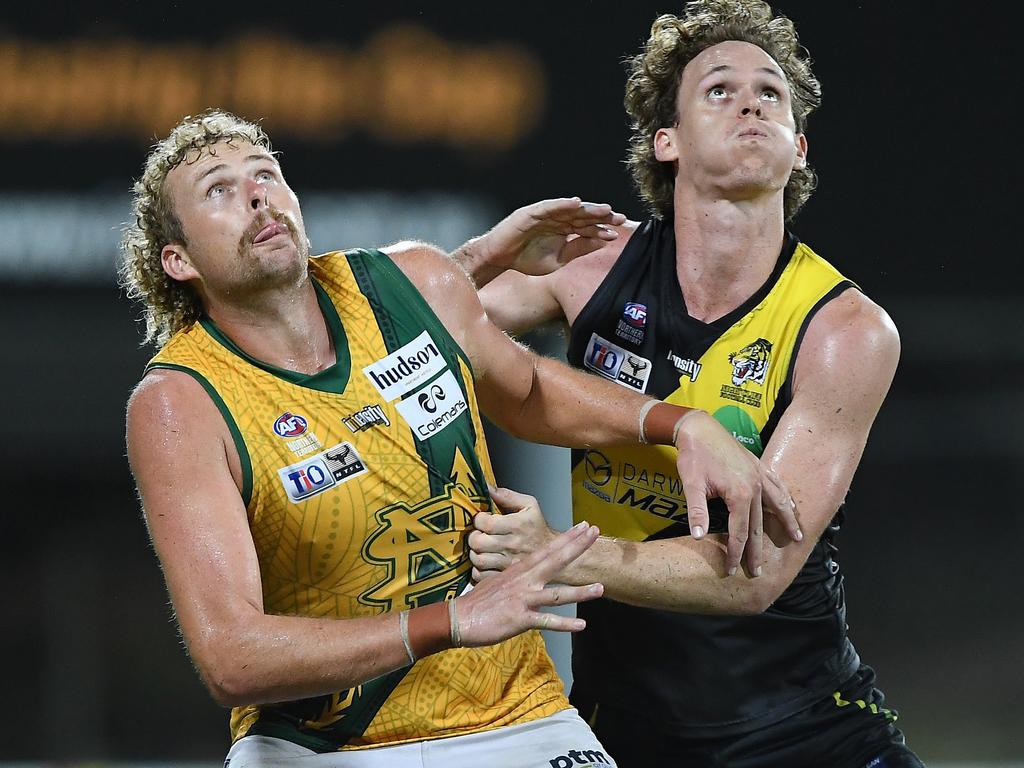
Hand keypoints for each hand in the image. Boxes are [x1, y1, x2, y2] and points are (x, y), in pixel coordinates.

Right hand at [456, 519, 603, 644]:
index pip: (547, 550)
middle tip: (595, 533)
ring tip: (601, 588)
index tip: (583, 526)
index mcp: (520, 570)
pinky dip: (565, 624)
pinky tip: (582, 625)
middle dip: (577, 547)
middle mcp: (525, 580)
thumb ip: (515, 575)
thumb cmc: (479, 601)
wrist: (459, 617)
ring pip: (557, 595)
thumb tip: (523, 569)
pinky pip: (547, 622)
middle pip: (555, 561)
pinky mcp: (520, 619)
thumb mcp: (497, 579)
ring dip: (580, 592)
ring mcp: (524, 599)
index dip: (567, 539)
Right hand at [463, 197, 625, 280]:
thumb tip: (602, 242)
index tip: (618, 233)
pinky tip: (576, 203)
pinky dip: (562, 204)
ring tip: (604, 210)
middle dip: (601, 217)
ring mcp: (546, 214)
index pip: (587, 228)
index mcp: (564, 231)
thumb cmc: (526, 259)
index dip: (602, 229)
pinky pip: (550, 206)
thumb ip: (578, 250)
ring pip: (570, 209)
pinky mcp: (532, 212)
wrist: (501, 258)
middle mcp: (558, 220)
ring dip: (587, 208)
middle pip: (583, 216)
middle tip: (619, 218)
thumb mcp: (558, 260)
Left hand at [468, 486, 557, 580]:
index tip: (482, 520)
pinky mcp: (506, 577)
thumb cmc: (537, 528)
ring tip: (481, 548)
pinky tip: (484, 562)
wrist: (554, 555)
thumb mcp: (529, 505)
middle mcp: (513, 545)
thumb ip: (506, 496)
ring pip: (478, 560)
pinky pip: (481, 576)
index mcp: (518, 525)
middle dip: (474, 537)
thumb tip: (487, 486)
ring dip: (475, 553)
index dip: (478, 520)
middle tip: (479, 535)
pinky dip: (478, 570)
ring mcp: (509, 563)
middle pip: (478, 542)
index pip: (485, 523)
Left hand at [673, 411, 800, 576]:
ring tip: (797, 538)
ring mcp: (759, 474)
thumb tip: (697, 537)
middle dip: (759, 549)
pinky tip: (791, 506)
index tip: (734, 570)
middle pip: (759, 525)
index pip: (739, 531)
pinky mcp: (758, 464)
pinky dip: (785, 497)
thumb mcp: (692, 484)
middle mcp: (755, 485)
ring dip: (787, 522)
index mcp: (740, 493)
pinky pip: (776, 484)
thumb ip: (697, 512)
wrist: (699, 427)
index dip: (736, 552)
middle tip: (761, 572)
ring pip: (778, 503)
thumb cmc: (694, 456)